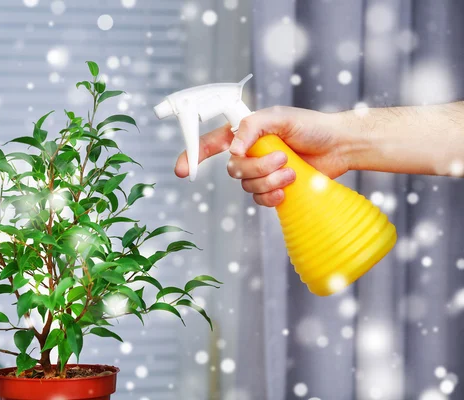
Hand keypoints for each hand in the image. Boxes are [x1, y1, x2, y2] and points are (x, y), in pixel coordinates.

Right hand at [175, 106, 352, 206]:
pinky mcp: (273, 189)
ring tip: (292, 171)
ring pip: (248, 187)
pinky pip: (260, 200)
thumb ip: (252, 127)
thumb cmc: (310, 126)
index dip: (192, 156)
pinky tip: (286, 190)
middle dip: (258, 168)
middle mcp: (249, 153)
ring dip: (270, 181)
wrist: (339, 147)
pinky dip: (272, 197)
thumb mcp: (279, 117)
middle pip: (233, 171)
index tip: (180, 170)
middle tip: (283, 158)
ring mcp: (260, 173)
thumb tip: (233, 150)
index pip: (211, 144)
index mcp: (245, 133)